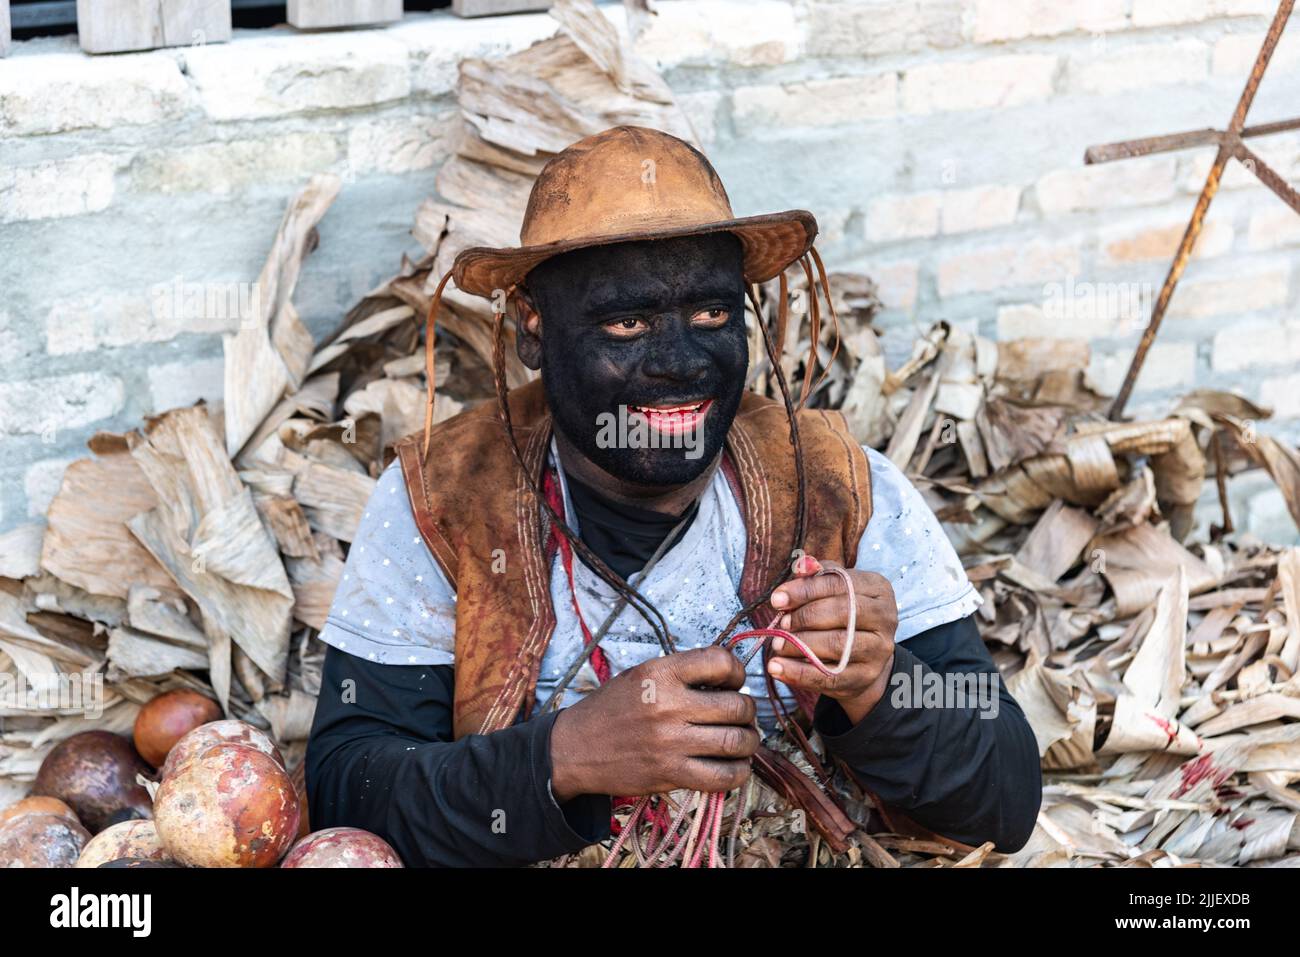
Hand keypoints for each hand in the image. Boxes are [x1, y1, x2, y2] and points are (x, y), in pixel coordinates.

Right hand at [549, 647, 759, 801]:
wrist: (575, 748)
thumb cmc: (612, 708)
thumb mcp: (642, 675)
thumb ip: (683, 672)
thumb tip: (731, 678)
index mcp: (661, 674)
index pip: (721, 663)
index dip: (737, 672)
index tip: (733, 681)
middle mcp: (668, 706)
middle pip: (737, 706)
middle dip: (748, 711)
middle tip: (741, 715)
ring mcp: (670, 743)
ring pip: (737, 742)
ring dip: (749, 741)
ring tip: (742, 740)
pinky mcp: (671, 774)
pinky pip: (723, 777)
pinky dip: (738, 772)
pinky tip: (734, 764)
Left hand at [767, 558, 897, 724]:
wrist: (863, 658)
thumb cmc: (843, 615)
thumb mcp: (833, 590)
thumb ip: (816, 575)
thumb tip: (800, 565)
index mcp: (878, 588)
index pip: (840, 583)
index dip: (805, 590)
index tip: (777, 599)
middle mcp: (885, 617)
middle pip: (842, 612)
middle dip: (805, 617)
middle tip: (780, 623)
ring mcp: (879, 649)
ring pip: (838, 644)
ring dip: (800, 644)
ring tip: (777, 644)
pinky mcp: (867, 676)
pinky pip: (830, 676)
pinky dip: (800, 673)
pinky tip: (777, 667)